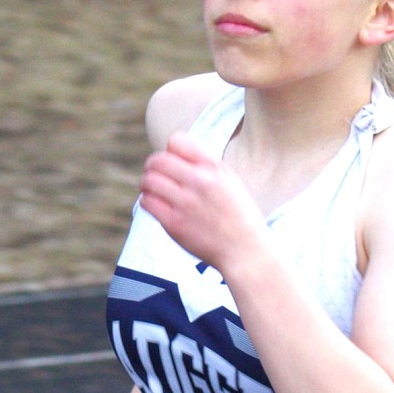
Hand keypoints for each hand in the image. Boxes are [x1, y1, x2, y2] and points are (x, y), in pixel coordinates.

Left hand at [139, 131, 263, 272]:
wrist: (245, 251)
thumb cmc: (238, 217)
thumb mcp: (230, 181)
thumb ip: (205, 165)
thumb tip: (174, 152)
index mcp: (213, 167)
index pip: (176, 141)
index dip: (170, 152)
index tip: (174, 165)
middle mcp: (199, 181)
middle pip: (157, 160)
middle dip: (153, 167)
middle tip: (157, 178)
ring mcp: (186, 202)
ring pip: (149, 180)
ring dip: (147, 185)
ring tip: (154, 192)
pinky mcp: (175, 223)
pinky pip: (147, 202)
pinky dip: (147, 201)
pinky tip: (157, 206)